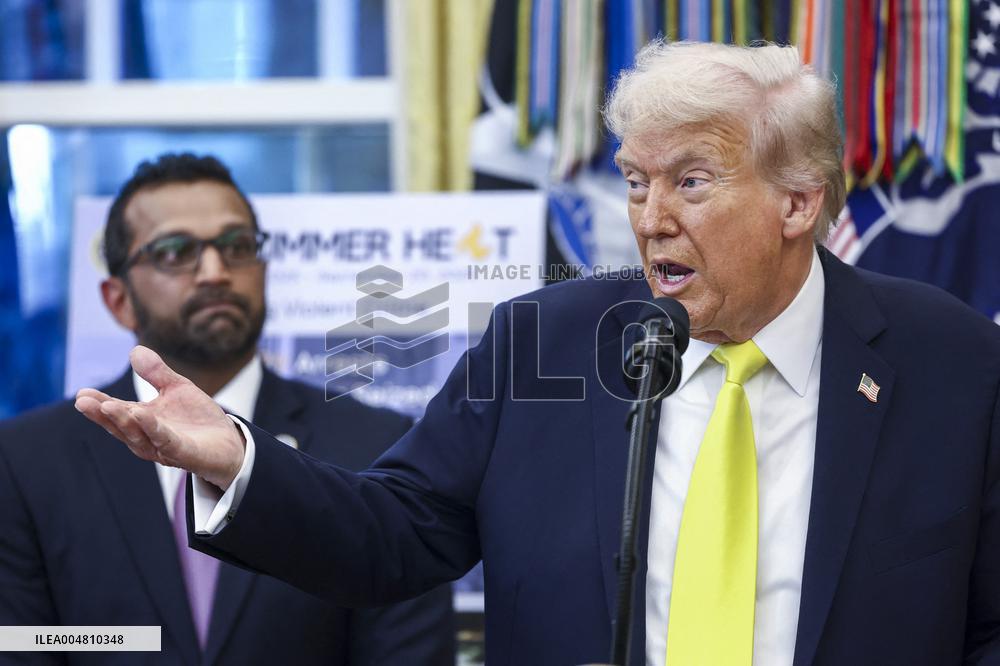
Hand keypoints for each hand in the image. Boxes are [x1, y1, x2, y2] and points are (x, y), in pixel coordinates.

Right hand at [74, 345, 245, 490]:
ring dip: (122, 421)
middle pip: (121, 426)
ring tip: (107, 406)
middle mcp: (148, 437)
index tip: (82, 393)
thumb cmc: (198, 419)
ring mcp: (164, 447)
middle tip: (82, 401)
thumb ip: (157, 373)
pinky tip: (142, 415)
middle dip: (102, 414)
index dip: (99, 404)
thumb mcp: (177, 388)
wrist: (229, 442)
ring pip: (138, 435)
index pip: (117, 412)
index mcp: (143, 421)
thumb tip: (135, 349)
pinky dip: (152, 428)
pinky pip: (166, 440)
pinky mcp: (183, 453)